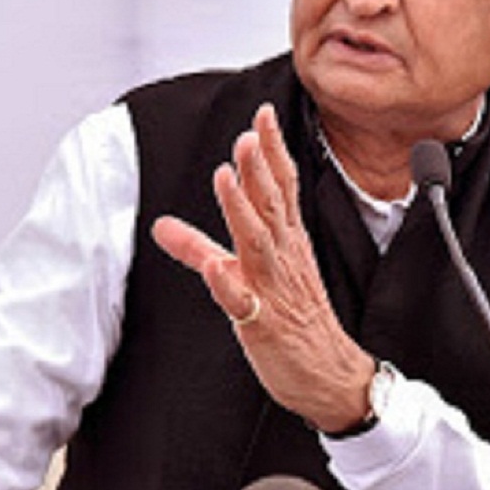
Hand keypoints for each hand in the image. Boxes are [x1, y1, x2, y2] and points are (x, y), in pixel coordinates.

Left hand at [152, 104, 373, 432]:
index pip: (280, 186)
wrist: (328, 375)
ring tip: (225, 177)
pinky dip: (227, 284)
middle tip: (247, 134)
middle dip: (258, 168)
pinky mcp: (262, 323)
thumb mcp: (246, 274)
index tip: (262, 114)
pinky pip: (243, 303)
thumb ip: (199, 246)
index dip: (271, 151)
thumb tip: (161, 225)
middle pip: (271, 205)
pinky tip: (215, 268)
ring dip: (241, 210)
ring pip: (257, 243)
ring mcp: (274, 288)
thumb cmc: (293, 319)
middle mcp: (282, 257)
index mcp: (285, 241)